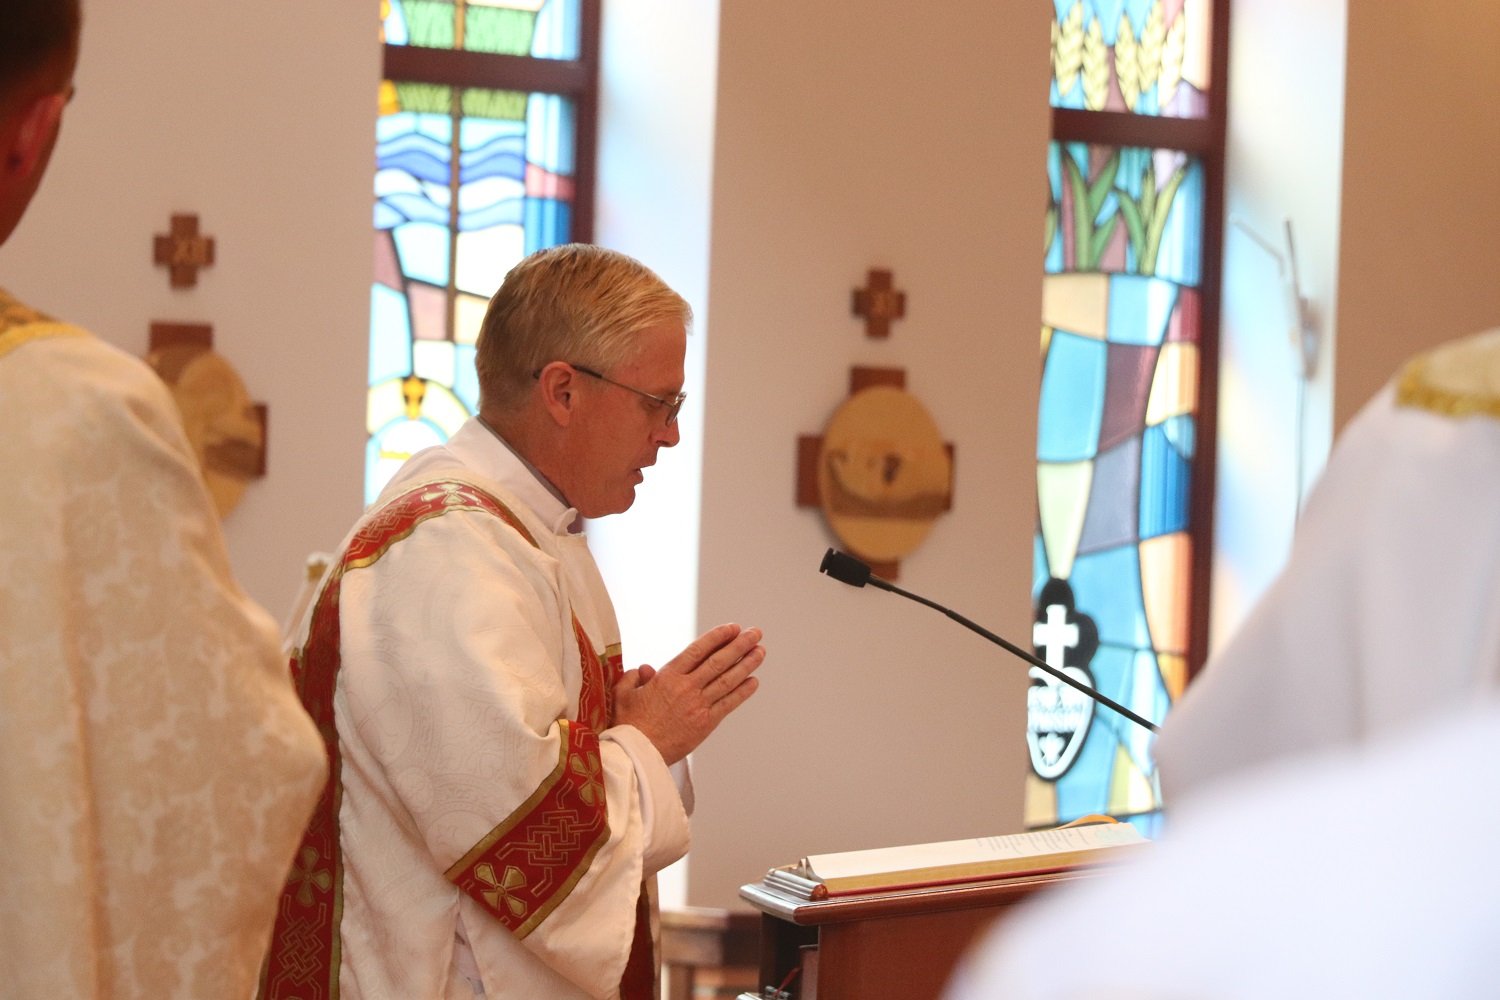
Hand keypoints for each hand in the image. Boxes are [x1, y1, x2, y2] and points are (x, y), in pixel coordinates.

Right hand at [612, 623, 764, 764]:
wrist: (636, 754)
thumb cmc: (627, 725)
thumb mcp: (623, 695)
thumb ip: (633, 677)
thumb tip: (644, 669)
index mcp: (667, 677)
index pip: (698, 650)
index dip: (717, 637)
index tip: (733, 628)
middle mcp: (686, 687)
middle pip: (718, 661)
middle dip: (739, 645)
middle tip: (755, 633)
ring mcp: (698, 705)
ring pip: (727, 680)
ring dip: (746, 664)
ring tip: (760, 652)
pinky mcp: (705, 724)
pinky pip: (728, 704)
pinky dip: (742, 692)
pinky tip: (754, 681)